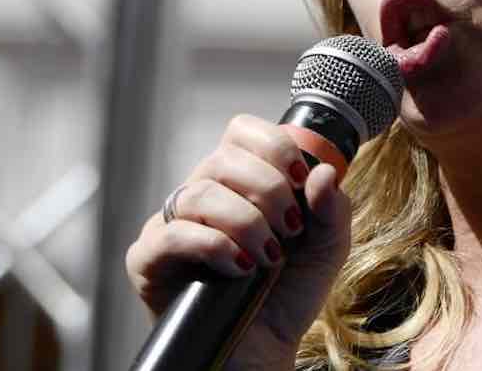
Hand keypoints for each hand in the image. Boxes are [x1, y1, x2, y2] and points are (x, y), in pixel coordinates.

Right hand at [125, 114, 351, 365]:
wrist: (263, 350)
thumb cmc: (290, 293)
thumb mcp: (327, 247)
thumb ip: (333, 208)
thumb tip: (324, 173)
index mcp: (239, 180)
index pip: (242, 131)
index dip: (274, 146)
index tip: (300, 177)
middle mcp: (201, 194)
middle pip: (223, 157)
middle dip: (269, 190)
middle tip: (290, 228)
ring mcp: (170, 225)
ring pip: (200, 192)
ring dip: (246, 222)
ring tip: (268, 256)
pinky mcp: (148, 261)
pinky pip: (171, 234)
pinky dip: (214, 245)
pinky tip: (240, 267)